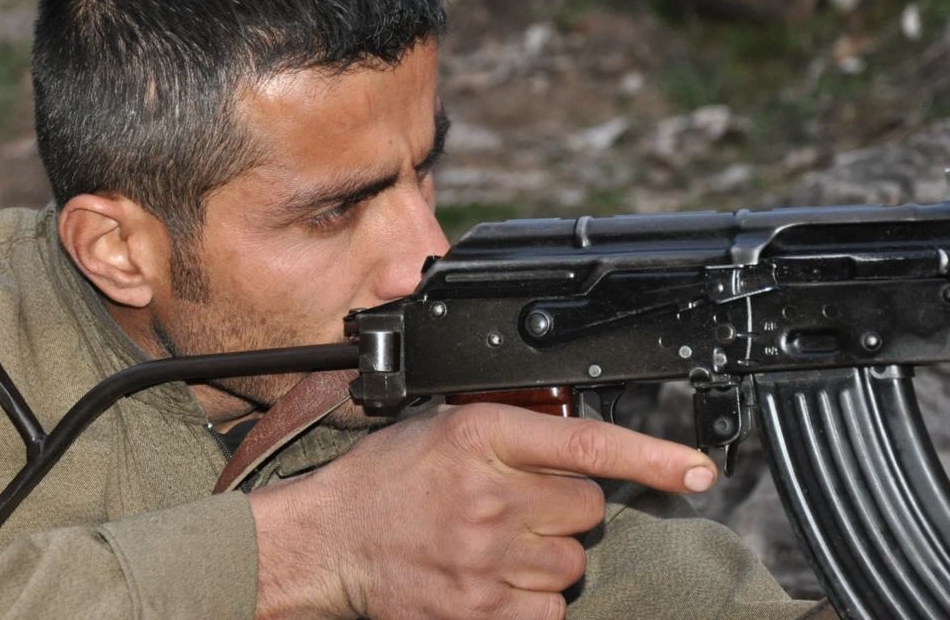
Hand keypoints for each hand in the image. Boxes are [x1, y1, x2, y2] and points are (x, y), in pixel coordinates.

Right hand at [248, 402, 716, 619]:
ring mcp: (487, 557)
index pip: (586, 444)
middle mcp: (490, 495)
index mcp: (480, 436)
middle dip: (564, 509)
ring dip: (546, 555)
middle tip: (516, 506)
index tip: (697, 469)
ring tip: (494, 543)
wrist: (331, 539)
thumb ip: (511, 432)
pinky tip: (491, 578)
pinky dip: (530, 598)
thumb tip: (580, 446)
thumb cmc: (385, 480)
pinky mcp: (481, 609)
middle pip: (588, 509)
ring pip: (571, 563)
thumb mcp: (443, 427)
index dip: (651, 457)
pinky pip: (548, 609)